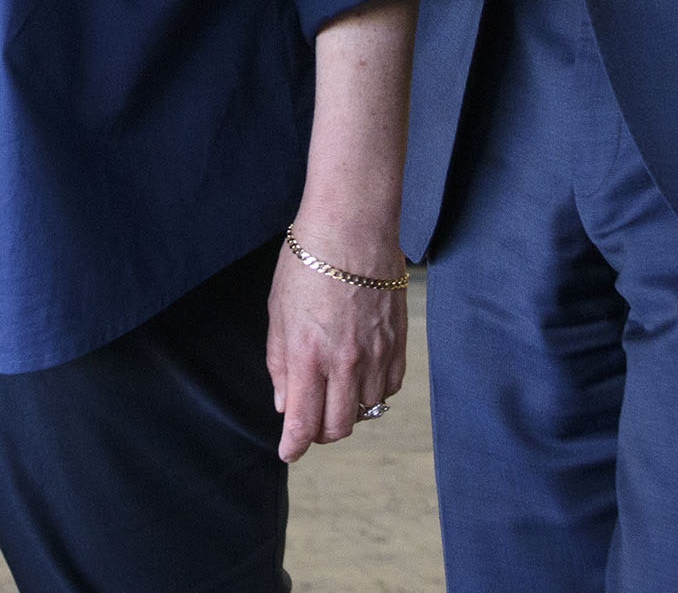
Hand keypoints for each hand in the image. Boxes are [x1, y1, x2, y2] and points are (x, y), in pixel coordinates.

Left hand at [266, 225, 409, 461]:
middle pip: (338, 427)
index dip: (294, 446)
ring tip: (334, 393)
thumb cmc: (308, 262)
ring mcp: (377, 355)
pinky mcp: (399, 343)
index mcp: (309, 357)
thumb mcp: (278, 311)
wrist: (353, 226)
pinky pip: (390, 388)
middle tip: (310, 422)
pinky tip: (360, 377)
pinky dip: (374, 392)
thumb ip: (280, 362)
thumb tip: (285, 402)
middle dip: (320, 433)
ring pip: (366, 411)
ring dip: (348, 411)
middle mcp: (346, 364)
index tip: (289, 452)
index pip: (303, 423)